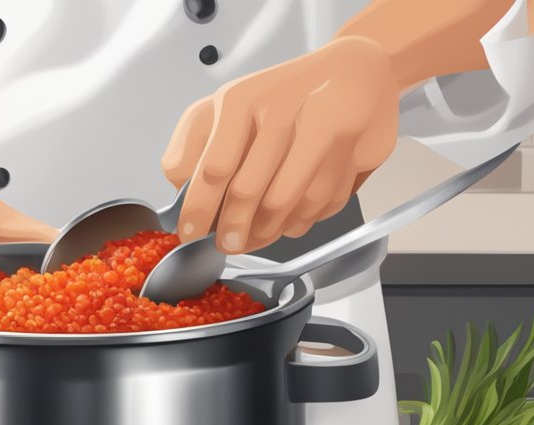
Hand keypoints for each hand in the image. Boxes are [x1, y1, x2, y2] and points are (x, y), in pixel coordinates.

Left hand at [161, 36, 399, 254]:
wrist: (354, 72)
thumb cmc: (280, 97)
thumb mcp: (223, 110)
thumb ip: (193, 147)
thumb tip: (180, 191)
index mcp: (240, 101)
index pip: (213, 167)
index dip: (199, 207)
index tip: (191, 231)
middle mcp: (281, 109)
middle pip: (248, 191)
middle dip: (232, 228)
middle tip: (226, 243)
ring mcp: (322, 127)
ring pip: (285, 202)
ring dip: (267, 230)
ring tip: (255, 238)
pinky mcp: (354, 147)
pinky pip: (320, 201)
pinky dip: (301, 220)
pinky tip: (289, 220)